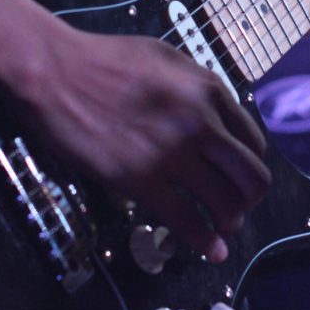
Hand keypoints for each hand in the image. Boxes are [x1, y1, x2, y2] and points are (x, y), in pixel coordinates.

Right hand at [18, 29, 270, 262]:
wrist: (56, 71)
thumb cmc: (108, 59)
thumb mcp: (169, 59)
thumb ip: (200, 87)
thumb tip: (219, 118)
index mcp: (210, 91)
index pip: (253, 141)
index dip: (253, 165)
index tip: (242, 177)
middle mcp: (201, 122)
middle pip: (250, 176)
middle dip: (250, 198)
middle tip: (239, 206)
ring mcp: (172, 153)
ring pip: (224, 203)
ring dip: (230, 221)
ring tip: (224, 227)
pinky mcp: (140, 180)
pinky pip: (186, 221)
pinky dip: (205, 242)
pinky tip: (212, 250)